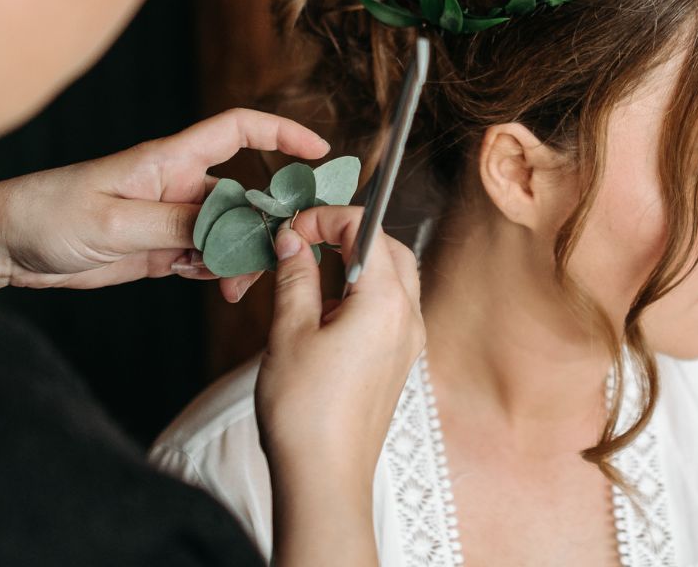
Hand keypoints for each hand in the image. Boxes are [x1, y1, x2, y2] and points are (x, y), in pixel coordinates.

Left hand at [0, 108, 328, 303]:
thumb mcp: (112, 222)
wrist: (4, 246)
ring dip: (240, 258)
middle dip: (266, 224)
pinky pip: (205, 257)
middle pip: (245, 194)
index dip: (282, 135)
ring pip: (229, 233)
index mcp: (168, 160)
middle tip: (276, 257)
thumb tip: (226, 229)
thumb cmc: (46, 214)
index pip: (238, 131)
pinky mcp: (158, 248)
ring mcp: (169, 217)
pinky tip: (212, 286)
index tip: (319, 153)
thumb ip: (174, 225)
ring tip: (234, 284)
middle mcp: (176, 185)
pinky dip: (216, 272)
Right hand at [258, 206, 424, 565]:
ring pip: (393, 277)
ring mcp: (408, 342)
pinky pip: (389, 308)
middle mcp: (408, 317)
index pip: (366, 229)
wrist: (325, 480)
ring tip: (308, 275)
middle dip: (347, 234)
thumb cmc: (305, 413)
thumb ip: (295, 277)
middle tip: (302, 242)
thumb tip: (292, 242)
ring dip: (355, 264)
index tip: (291, 230)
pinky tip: (323, 311)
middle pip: (388, 248)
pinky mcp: (399, 362)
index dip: (325, 219)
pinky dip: (360, 293)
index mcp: (386, 302)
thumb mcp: (289, 332)